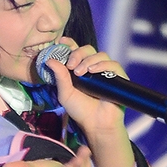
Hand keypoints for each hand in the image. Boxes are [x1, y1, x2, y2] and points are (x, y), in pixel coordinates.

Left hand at [45, 40, 135, 166]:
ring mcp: (106, 72)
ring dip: (88, 60)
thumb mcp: (65, 93)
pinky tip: (92, 71)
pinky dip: (102, 65)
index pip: (75, 51)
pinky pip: (112, 64)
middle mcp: (93, 68)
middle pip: (87, 50)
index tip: (61, 42)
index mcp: (80, 70)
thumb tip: (50, 60)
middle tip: (70, 64)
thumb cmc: (80, 111)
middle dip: (77, 53)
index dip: (69, 44)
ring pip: (100, 54)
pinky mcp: (117, 77)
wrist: (96, 124)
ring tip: (79, 73)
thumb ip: (59, 77)